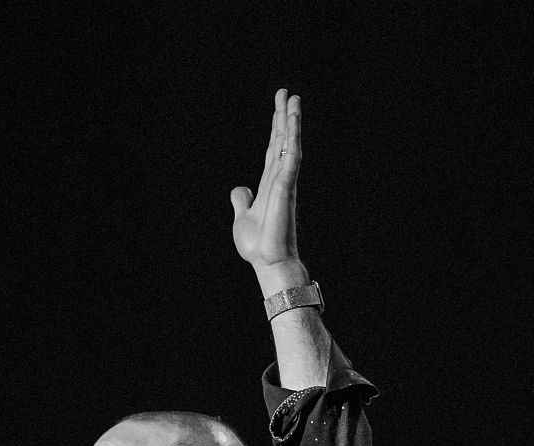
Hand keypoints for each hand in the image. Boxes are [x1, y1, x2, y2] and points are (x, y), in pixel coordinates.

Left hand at [230, 89, 302, 272]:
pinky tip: (292, 121)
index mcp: (270, 184)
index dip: (276, 128)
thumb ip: (242, 201)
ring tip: (294, 99)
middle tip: (288, 93)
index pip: (274, 149)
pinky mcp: (286, 187)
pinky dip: (293, 137)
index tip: (280, 106)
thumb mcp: (242, 219)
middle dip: (284, 117)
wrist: (268, 263)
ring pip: (290, 144)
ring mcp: (285, 182)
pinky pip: (291, 156)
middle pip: (283, 141)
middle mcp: (280, 179)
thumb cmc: (259, 246)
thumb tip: (239, 189)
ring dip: (291, 121)